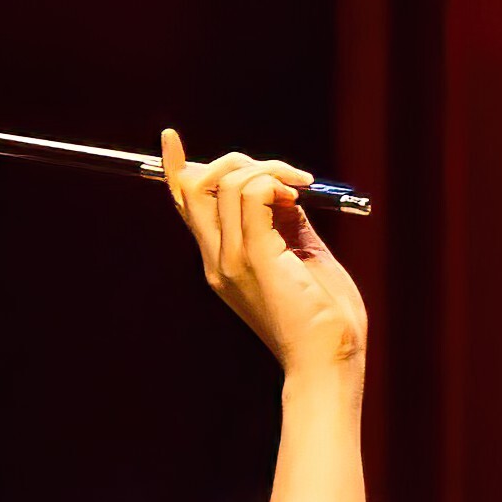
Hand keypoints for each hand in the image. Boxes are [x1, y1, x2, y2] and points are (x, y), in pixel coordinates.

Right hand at [161, 132, 361, 379]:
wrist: (330, 362)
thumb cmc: (326, 319)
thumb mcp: (304, 258)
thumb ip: (286, 223)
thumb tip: (281, 188)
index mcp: (223, 262)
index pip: (187, 207)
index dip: (176, 169)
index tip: (171, 139)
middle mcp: (217, 259)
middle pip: (194, 188)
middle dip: (233, 162)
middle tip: (288, 175)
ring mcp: (232, 259)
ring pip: (228, 183)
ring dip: (268, 169)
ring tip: (304, 186)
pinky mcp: (255, 257)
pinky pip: (253, 193)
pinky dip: (274, 181)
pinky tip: (298, 194)